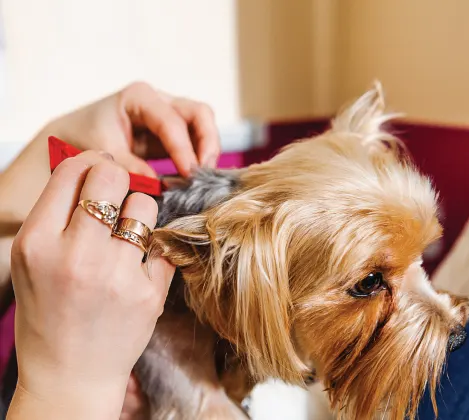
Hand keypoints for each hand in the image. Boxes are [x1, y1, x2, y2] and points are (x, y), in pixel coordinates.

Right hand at [8, 152, 173, 418]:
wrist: (71, 375)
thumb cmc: (48, 314)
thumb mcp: (32, 261)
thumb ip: (55, 211)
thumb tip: (88, 164)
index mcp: (37, 243)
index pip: (72, 170)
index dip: (90, 163)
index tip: (99, 171)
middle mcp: (76, 255)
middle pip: (112, 176)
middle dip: (117, 179)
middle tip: (117, 195)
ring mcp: (117, 275)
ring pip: (145, 204)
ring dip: (139, 212)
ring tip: (126, 235)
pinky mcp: (150, 292)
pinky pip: (162, 241)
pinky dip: (152, 246)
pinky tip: (138, 263)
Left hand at [47, 82, 220, 176]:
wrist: (72, 137)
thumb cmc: (82, 137)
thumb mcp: (102, 153)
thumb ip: (131, 168)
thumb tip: (160, 185)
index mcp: (139, 97)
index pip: (171, 122)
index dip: (184, 149)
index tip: (189, 175)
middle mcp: (159, 101)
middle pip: (199, 113)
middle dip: (207, 143)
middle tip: (204, 173)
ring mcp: (168, 114)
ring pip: (202, 124)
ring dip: (207, 150)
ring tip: (202, 178)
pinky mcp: (170, 133)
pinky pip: (194, 140)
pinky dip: (198, 157)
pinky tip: (193, 177)